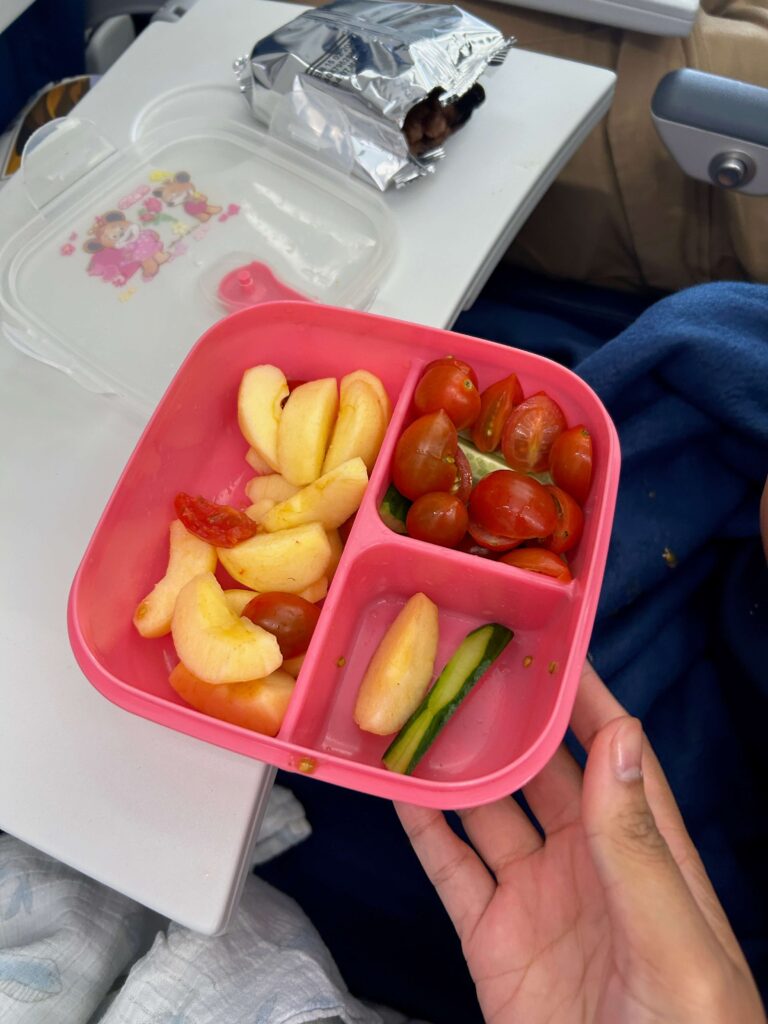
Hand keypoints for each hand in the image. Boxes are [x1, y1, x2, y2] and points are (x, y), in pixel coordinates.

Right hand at [396, 663, 764, 1022]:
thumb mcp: (675, 947)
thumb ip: (639, 848)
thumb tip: (620, 735)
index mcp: (643, 851)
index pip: (614, 751)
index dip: (585, 696)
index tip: (551, 641)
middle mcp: (586, 861)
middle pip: (541, 768)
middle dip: (508, 716)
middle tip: (468, 660)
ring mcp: (534, 897)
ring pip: (487, 810)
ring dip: (456, 763)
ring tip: (420, 709)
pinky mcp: (489, 939)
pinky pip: (449, 869)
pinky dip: (421, 827)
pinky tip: (396, 786)